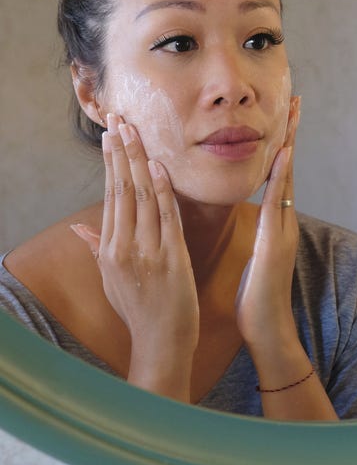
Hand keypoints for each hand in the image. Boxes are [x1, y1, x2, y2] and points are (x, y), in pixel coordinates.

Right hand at [70, 113, 198, 399]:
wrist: (161, 343)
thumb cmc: (138, 309)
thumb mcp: (110, 280)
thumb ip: (96, 249)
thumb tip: (76, 227)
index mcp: (109, 250)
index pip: (110, 197)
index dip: (112, 165)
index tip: (111, 138)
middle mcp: (123, 248)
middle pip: (122, 191)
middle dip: (121, 154)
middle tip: (119, 121)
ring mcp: (147, 252)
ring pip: (141, 198)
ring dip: (138, 162)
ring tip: (134, 133)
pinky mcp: (171, 259)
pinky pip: (166, 218)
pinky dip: (162, 190)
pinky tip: (158, 166)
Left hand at [235, 96, 300, 352]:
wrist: (267, 328)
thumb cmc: (255, 295)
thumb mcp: (255, 255)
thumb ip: (260, 232)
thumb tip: (258, 214)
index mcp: (275, 221)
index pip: (277, 174)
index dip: (280, 144)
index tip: (282, 116)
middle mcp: (284, 219)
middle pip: (288, 167)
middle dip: (291, 133)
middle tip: (295, 100)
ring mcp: (283, 229)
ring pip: (287, 178)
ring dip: (290, 144)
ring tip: (292, 114)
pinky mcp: (276, 242)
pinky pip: (278, 203)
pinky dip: (282, 177)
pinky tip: (282, 155)